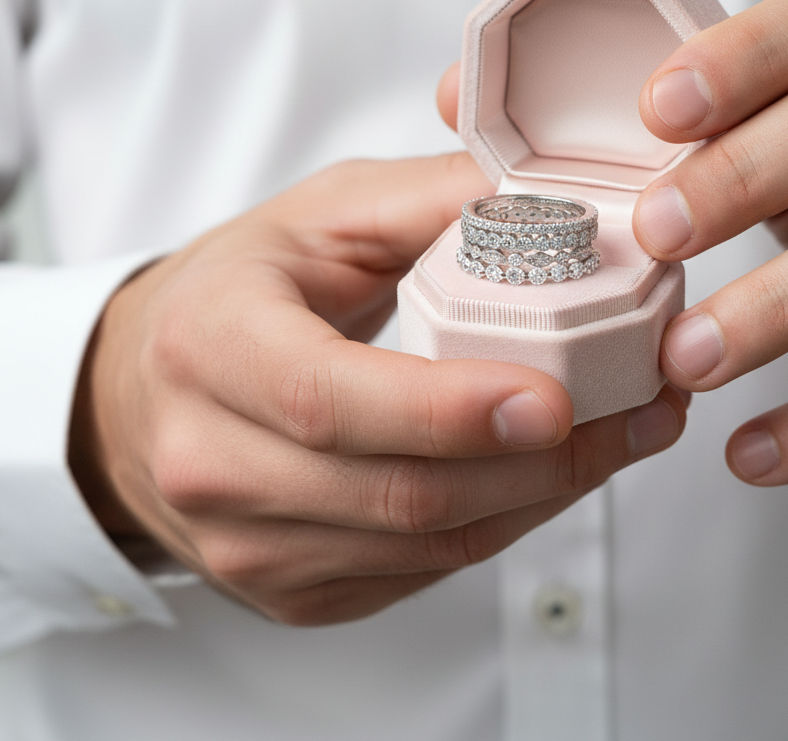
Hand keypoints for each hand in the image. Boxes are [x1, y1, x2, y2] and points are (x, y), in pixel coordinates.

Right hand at [71, 153, 684, 623]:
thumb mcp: (323, 215)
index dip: (446, 411)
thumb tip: (552, 199)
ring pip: (428, 543)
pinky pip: (423, 570)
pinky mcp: (291, 588)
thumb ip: (432, 200)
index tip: (554, 400)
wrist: (149, 389)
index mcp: (211, 344)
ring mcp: (247, 543)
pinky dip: (505, 521)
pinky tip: (554, 471)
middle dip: (540, 462)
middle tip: (638, 411)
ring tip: (625, 435)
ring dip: (544, 495)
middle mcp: (211, 460)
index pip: (329, 399)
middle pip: (399, 491)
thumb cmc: (242, 289)